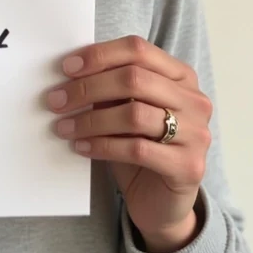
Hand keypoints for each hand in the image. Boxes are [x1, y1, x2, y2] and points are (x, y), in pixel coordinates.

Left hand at [48, 35, 212, 252]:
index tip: (66, 67)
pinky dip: (102, 146)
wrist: (162, 203)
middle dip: (87, 88)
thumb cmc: (141, 150)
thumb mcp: (126, 111)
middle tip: (56, 101)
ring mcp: (196, 133)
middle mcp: (195, 101)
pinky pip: (136, 149)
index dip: (99, 55)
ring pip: (134, 114)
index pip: (138, 50)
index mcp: (181, 77)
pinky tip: (81, 147)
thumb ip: (110, 90)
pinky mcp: (188, 166)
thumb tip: (70, 73)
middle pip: (134, 78)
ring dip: (90, 119)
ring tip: (63, 127)